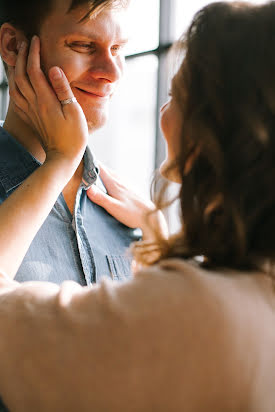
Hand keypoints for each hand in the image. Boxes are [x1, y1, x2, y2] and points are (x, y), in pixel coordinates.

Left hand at [8, 36, 87, 167]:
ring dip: (14, 70)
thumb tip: (53, 69)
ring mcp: (31, 112)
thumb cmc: (73, 137)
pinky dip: (14, 87)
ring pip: (15, 86)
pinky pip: (16, 100)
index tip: (35, 39)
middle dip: (21, 56)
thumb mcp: (74, 112)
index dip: (33, 53)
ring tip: (18, 58)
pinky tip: (17, 84)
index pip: (34, 70)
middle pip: (21, 75)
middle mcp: (34, 104)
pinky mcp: (31, 119)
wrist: (62, 158)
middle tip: (25, 43)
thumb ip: (63, 89)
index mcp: (46, 100)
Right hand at [87, 164, 167, 240]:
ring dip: (103, 171)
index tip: (81, 157)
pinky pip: (118, 178)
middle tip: (84, 165)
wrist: (151, 217)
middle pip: (105, 169)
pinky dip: (110, 177)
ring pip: (112, 173)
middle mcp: (121, 180)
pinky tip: (110, 182)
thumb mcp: (114, 208)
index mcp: (114, 183)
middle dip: (95, 166)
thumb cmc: (132, 214)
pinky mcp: (131, 188)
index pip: (100, 167)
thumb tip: (87, 188)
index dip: (91, 162)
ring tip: (94, 173)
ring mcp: (127, 183)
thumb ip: (100, 198)